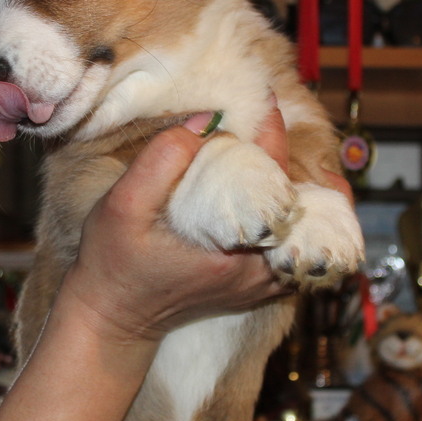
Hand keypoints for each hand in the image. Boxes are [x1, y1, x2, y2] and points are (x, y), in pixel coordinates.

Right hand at [58, 105, 291, 345]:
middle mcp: (258, 271)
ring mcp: (261, 285)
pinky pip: (296, 255)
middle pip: (304, 208)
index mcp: (234, 250)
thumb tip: (208, 121)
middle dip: (300, 163)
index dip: (272, 134)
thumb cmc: (112, 263)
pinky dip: (301, 225)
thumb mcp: (122, 206)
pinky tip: (292, 199)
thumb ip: (162, 160)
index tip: (266, 101)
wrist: (112, 319)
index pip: (273, 179)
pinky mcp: (256, 290)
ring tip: (299, 156)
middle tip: (286, 125)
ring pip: (308, 234)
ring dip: (309, 195)